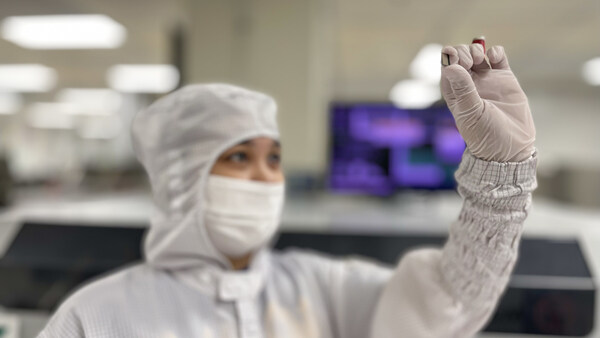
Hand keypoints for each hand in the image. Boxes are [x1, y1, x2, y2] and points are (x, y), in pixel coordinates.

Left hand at [440, 44, 534, 161]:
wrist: (511, 149)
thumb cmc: (486, 136)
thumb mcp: (472, 113)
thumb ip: (464, 89)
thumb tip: (450, 66)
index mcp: (454, 92)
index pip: (446, 65)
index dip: (450, 57)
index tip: (460, 63)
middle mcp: (468, 84)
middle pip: (460, 56)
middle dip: (464, 52)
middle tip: (472, 62)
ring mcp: (486, 80)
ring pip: (477, 53)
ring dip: (477, 50)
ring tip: (481, 60)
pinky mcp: (504, 79)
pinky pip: (497, 58)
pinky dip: (495, 52)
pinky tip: (495, 57)